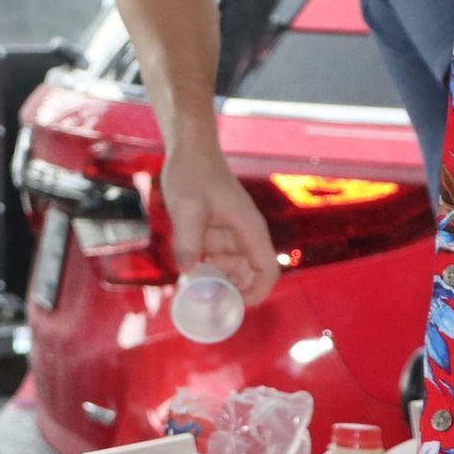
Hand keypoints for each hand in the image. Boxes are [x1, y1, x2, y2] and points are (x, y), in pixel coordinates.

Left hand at [160, 139, 279, 302]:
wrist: (188, 150)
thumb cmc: (193, 173)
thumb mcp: (187, 206)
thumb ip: (189, 239)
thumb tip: (189, 271)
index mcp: (249, 229)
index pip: (267, 270)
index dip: (256, 292)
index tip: (231, 304)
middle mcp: (244, 235)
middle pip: (248, 275)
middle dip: (228, 289)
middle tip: (201, 294)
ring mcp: (230, 235)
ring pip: (230, 270)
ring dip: (213, 278)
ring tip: (190, 278)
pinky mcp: (215, 233)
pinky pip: (215, 259)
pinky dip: (203, 267)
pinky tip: (186, 268)